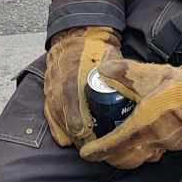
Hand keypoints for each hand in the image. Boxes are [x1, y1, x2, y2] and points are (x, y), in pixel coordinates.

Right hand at [42, 25, 117, 146]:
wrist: (75, 37)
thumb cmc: (95, 48)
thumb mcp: (109, 54)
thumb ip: (118, 70)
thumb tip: (133, 85)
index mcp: (74, 67)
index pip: (70, 92)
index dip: (75, 113)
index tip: (83, 130)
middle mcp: (58, 78)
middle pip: (60, 108)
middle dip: (73, 129)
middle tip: (89, 144)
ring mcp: (51, 85)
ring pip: (54, 112)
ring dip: (66, 130)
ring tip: (82, 145)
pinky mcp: (49, 91)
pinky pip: (49, 112)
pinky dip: (56, 128)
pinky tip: (65, 141)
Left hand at [79, 52, 181, 169]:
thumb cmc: (179, 86)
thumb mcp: (147, 75)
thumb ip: (122, 72)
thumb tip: (102, 69)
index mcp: (142, 126)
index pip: (114, 145)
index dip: (97, 151)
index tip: (86, 153)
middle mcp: (155, 140)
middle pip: (128, 159)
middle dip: (112, 158)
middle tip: (102, 152)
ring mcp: (170, 145)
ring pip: (144, 156)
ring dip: (130, 154)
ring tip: (121, 146)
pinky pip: (159, 151)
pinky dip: (147, 149)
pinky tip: (146, 137)